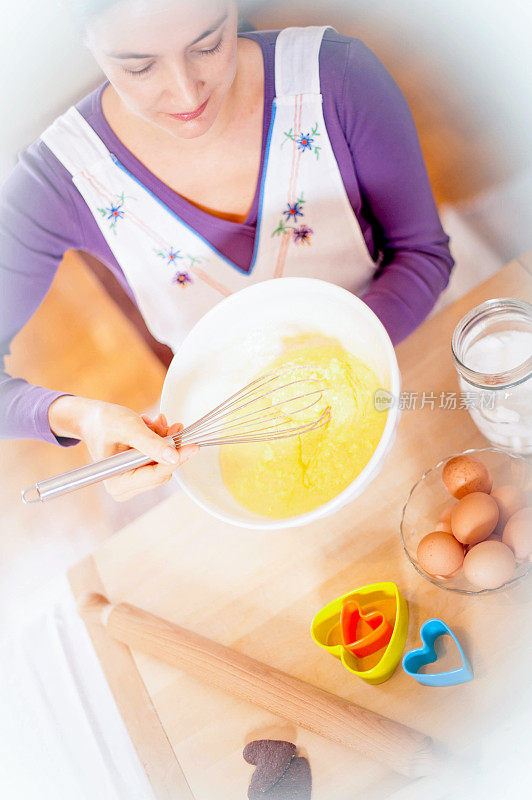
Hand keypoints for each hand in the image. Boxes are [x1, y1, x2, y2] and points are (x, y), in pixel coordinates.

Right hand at [48, 396, 198, 501]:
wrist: (93, 419)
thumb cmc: (103, 422)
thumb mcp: (128, 427)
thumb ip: (150, 443)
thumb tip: (173, 457)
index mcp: (118, 482)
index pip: (158, 474)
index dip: (178, 459)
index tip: (194, 446)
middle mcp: (125, 488)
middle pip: (163, 470)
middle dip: (169, 445)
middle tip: (169, 424)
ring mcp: (133, 482)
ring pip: (163, 463)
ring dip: (163, 440)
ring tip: (152, 423)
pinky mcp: (139, 474)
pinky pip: (159, 459)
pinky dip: (159, 442)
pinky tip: (150, 428)